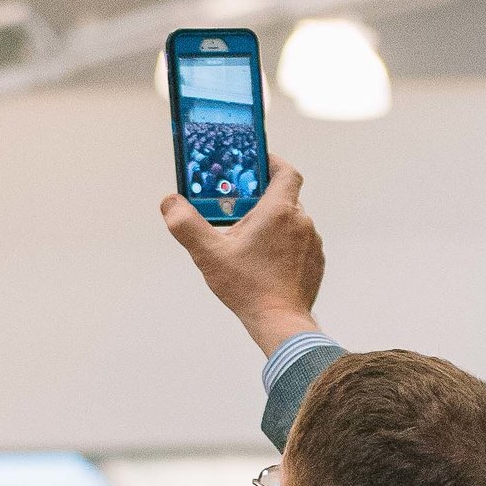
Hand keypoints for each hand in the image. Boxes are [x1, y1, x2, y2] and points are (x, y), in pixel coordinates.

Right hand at [161, 158, 325, 358]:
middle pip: (285, 197)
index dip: (273, 163)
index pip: (285, 171)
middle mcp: (301, 220)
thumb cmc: (248, 287)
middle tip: (242, 210)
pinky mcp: (316, 262)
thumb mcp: (209, 255)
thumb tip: (169, 203)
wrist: (281, 323)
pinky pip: (301, 244)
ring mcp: (312, 242)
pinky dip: (286, 246)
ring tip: (252, 242)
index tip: (259, 163)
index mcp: (278, 210)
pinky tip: (268, 262)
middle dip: (264, 200)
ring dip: (275, 226)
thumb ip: (186, 225)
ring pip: (292, 222)